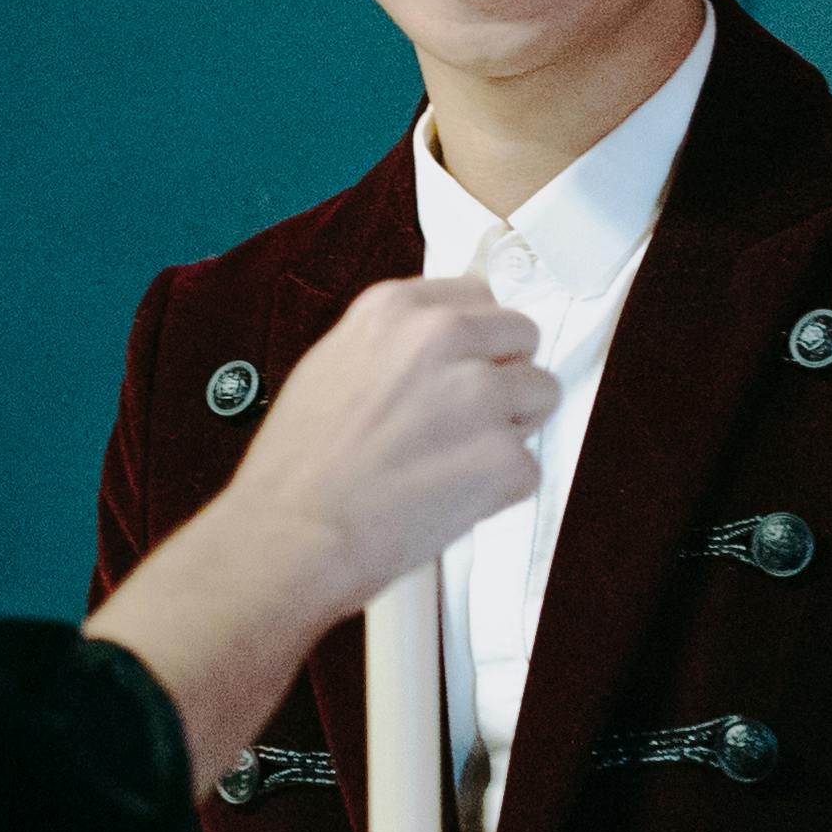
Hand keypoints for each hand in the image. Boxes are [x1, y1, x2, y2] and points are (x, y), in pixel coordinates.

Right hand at [85, 278, 545, 785]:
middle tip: (464, 421)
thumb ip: (394, 346)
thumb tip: (438, 346)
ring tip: (453, 462)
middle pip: (522, 337)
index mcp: (396, 310)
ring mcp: (479, 395)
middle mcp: (443, 338)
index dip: (477, 339)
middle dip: (504, 376)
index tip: (465, 366)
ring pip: (542, 394)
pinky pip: (530, 465)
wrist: (290, 535)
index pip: (480, 296)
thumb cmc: (297, 467)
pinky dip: (500, 489)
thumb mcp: (331, 366)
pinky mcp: (502, 457)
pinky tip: (448, 499)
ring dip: (511, 429)